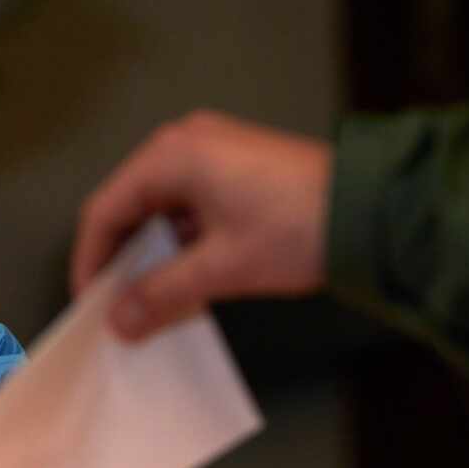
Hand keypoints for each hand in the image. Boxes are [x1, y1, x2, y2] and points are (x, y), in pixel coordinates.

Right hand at [72, 110, 332, 339]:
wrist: (378, 209)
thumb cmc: (298, 227)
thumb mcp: (221, 267)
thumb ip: (159, 294)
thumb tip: (118, 323)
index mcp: (172, 155)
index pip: (106, 210)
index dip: (91, 261)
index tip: (91, 305)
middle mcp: (185, 144)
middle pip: (129, 207)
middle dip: (121, 260)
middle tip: (117, 308)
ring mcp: (213, 154)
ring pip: (160, 211)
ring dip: (153, 256)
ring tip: (150, 303)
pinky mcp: (236, 171)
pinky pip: (189, 209)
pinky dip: (181, 245)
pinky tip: (185, 283)